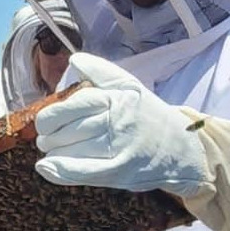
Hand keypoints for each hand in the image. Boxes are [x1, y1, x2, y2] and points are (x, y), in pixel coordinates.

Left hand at [34, 52, 206, 194]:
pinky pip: (82, 171)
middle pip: (68, 128)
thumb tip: (74, 59)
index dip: (52, 115)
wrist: (183, 149)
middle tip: (47, 138)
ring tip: (53, 151)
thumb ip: (101, 71)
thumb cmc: (150, 116)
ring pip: (71, 149)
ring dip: (54, 152)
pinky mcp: (119, 171)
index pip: (74, 104)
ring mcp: (118, 147)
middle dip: (49, 135)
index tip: (46, 122)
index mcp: (117, 98)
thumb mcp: (131, 87)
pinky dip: (60, 170)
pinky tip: (47, 167)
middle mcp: (117, 121)